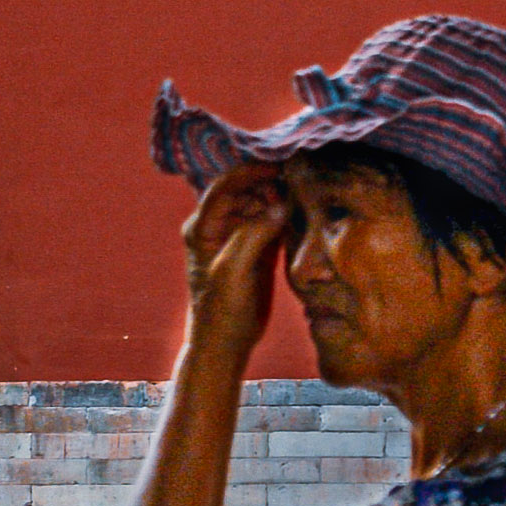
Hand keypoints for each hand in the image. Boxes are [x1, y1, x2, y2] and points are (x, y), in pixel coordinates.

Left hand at [181, 164, 288, 360]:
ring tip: (303, 190)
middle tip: (297, 177)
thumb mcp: (234, 271)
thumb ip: (253, 235)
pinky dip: (284, 215)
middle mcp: (217, 226)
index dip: (249, 172)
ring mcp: (236, 237)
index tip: (277, 164)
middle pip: (243, 191)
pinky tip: (303, 209)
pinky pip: (270, 222)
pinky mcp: (255, 249)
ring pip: (259, 204)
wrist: (225, 342)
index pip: (224, 187)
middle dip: (268, 181)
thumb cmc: (221, 309)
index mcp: (202, 227)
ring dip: (278, 196)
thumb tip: (280, 206)